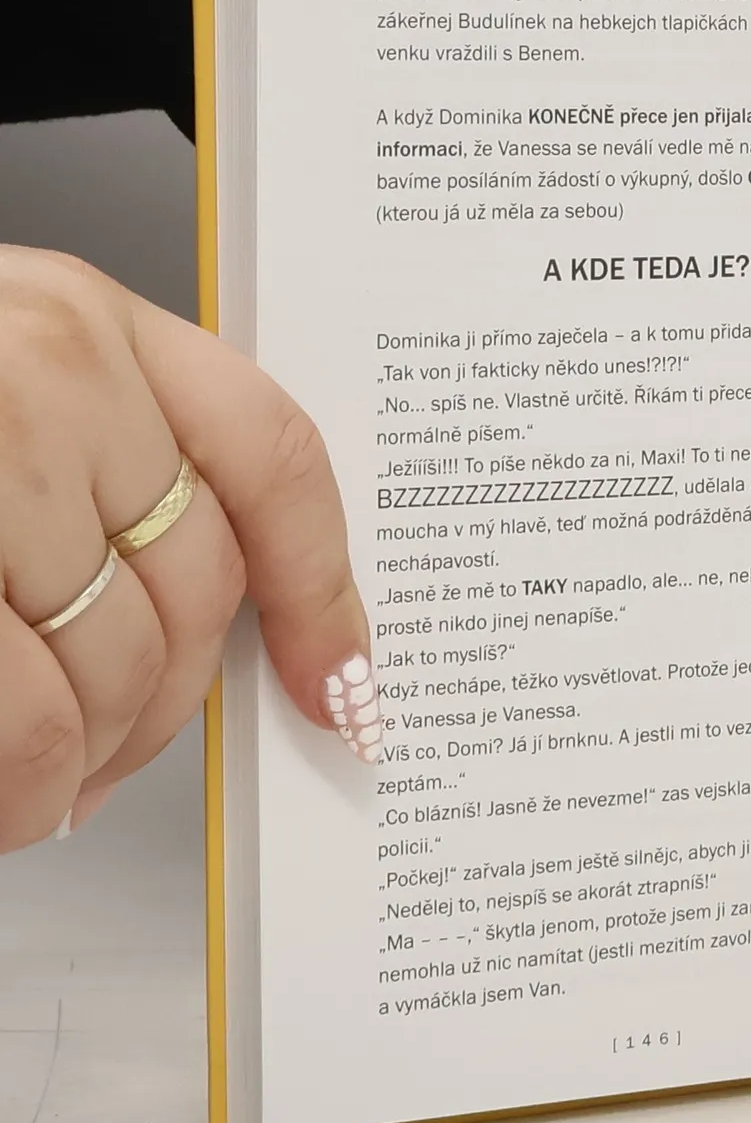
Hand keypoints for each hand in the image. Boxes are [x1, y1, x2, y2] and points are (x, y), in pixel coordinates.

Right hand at [0, 249, 377, 851]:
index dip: (324, 587)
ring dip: (82, 765)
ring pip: (115, 672)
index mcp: (75, 318)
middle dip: (164, 711)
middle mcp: (40, 370)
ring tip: (36, 794)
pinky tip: (7, 804)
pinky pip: (19, 722)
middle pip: (198, 592)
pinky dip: (20, 792)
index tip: (344, 679)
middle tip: (106, 762)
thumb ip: (93, 474)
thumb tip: (212, 631)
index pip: (269, 456)